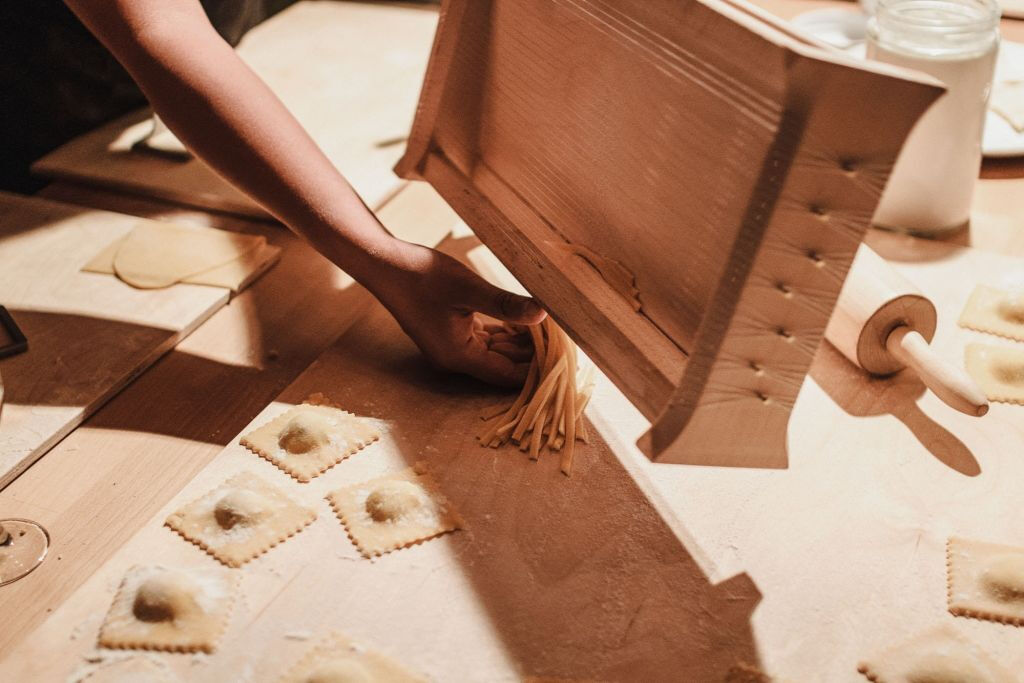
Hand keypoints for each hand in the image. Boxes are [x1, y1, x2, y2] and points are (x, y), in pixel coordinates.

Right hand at [366, 241, 546, 386]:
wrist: (385, 264)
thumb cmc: (422, 275)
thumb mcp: (468, 288)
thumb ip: (505, 305)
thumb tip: (543, 314)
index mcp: (459, 356)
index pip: (507, 375)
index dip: (536, 370)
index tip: (564, 359)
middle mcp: (456, 358)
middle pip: (504, 366)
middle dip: (533, 356)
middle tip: (565, 341)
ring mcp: (452, 345)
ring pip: (496, 352)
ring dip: (521, 344)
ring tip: (553, 330)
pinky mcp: (451, 331)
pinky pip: (485, 340)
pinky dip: (506, 333)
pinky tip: (526, 321)